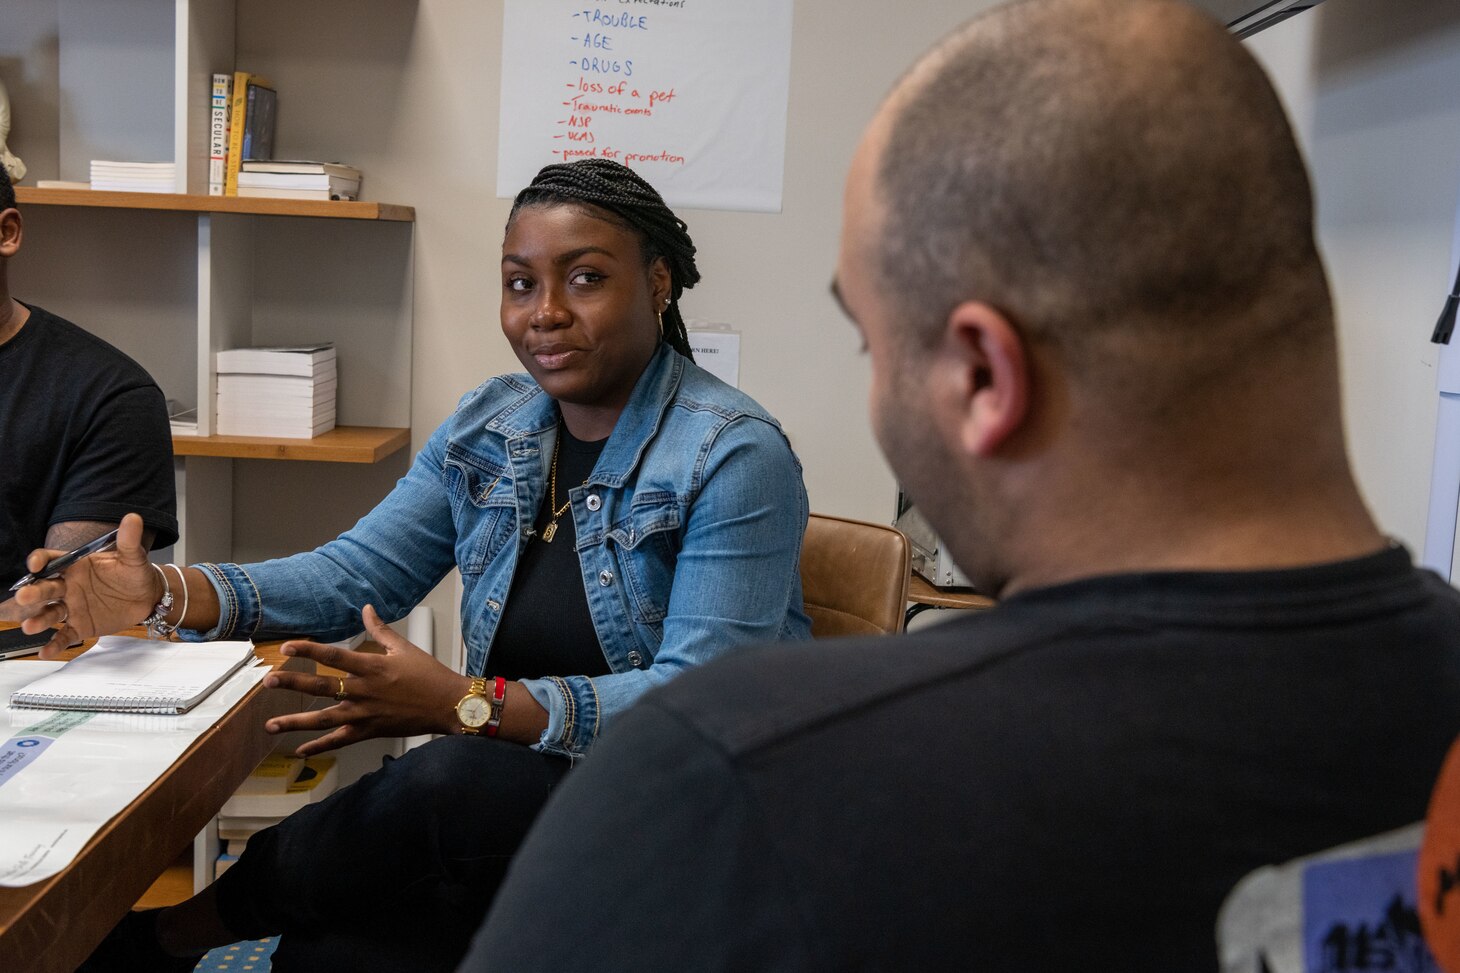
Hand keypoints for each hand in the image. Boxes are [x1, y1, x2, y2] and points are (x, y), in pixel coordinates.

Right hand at [9, 513, 159, 658]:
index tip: (35, 565)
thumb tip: (133, 518)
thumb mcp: (133, 557)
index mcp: (76, 566)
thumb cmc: (134, 574)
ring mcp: (72, 607)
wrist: (148, 597)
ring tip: (29, 626)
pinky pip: (64, 635)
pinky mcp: (80, 626)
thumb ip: (129, 540)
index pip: (52, 561)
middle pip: (46, 588)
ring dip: (38, 619)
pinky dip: (54, 644)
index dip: (40, 561)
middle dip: (33, 592)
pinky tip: (44, 652)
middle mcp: (68, 587)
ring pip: (50, 613)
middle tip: (23, 596)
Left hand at [263, 604, 468, 756]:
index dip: (308, 651)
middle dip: (293, 684)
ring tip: (270, 726)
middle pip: (322, 687)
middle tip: (268, 682)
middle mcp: (364, 690)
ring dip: (296, 723)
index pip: (333, 656)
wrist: (449, 704)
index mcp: (372, 666)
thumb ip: (380, 629)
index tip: (286, 648)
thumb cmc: (429, 675)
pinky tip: (300, 750)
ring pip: (324, 719)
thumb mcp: (404, 648)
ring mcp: (365, 713)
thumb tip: (366, 608)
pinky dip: (319, 747)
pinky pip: (340, 741)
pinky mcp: (370, 731)